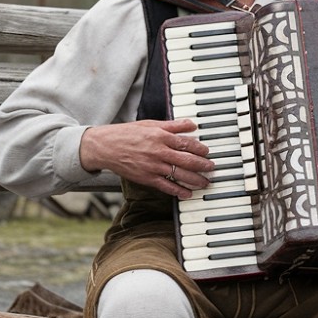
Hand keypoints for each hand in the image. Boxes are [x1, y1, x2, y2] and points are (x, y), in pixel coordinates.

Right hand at [80, 120, 214, 197]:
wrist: (105, 147)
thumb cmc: (127, 134)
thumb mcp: (150, 124)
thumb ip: (173, 125)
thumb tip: (191, 124)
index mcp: (161, 136)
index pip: (187, 143)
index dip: (200, 149)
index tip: (207, 152)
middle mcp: (159, 152)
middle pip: (187, 160)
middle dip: (202, 166)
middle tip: (212, 168)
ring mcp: (153, 166)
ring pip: (179, 175)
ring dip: (195, 180)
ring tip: (205, 182)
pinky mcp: (146, 178)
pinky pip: (166, 186)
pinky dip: (178, 191)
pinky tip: (188, 193)